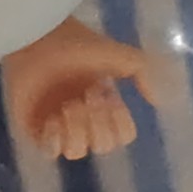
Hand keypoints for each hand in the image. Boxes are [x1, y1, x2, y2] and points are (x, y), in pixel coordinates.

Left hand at [1, 18, 158, 160]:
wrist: (39, 38)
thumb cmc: (77, 44)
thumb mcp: (119, 54)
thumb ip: (143, 74)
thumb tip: (158, 102)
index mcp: (104, 103)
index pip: (123, 135)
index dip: (119, 120)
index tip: (109, 94)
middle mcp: (84, 118)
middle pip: (104, 146)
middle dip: (99, 122)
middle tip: (87, 95)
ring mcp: (59, 126)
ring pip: (77, 153)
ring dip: (77, 129)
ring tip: (67, 105)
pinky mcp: (34, 129)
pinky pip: (51, 153)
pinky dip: (56, 139)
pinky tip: (53, 118)